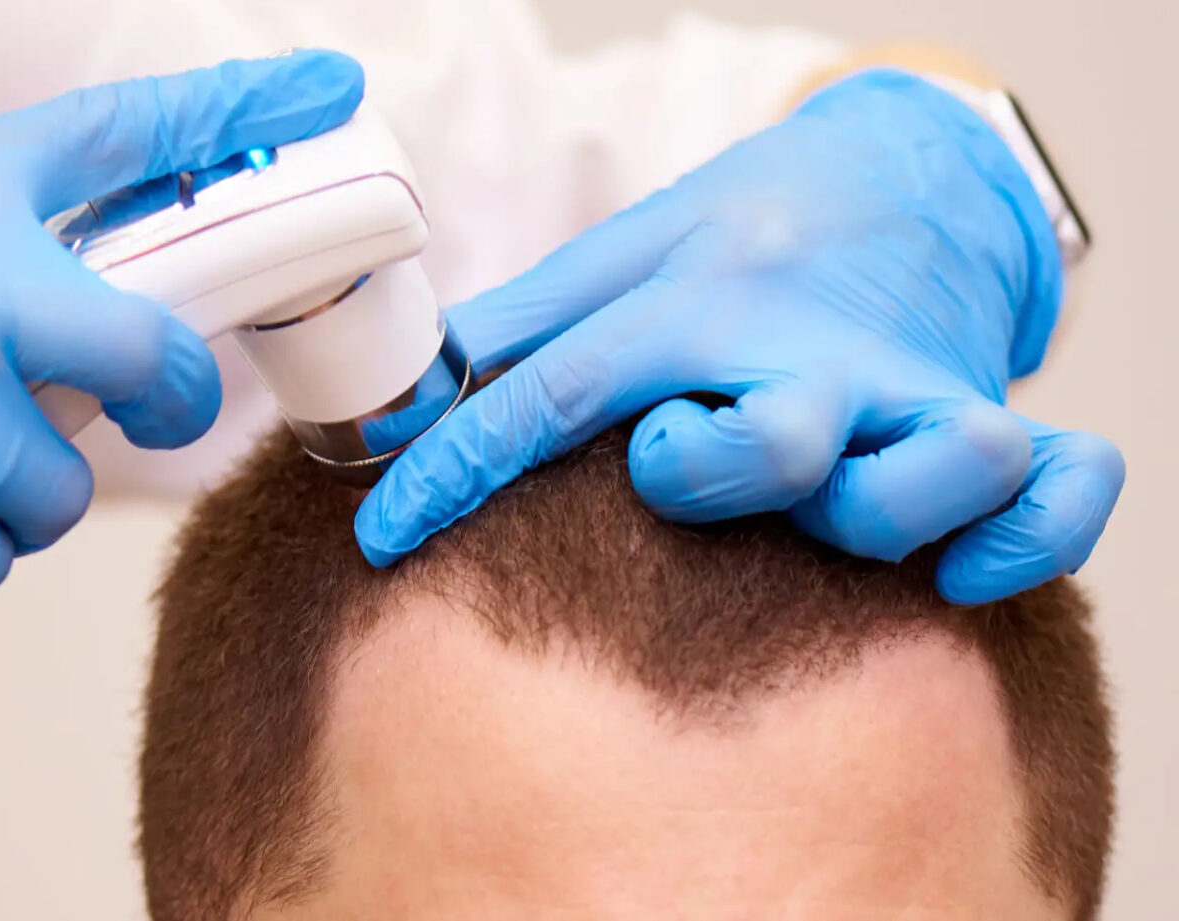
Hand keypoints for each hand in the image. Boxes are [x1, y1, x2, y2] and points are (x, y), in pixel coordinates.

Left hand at [357, 70, 1121, 603]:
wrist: (894, 176)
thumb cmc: (742, 237)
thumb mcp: (623, 257)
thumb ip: (520, 326)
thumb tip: (405, 391)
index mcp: (695, 307)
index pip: (553, 394)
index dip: (454, 471)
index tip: (383, 539)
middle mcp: (806, 354)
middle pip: (770, 444)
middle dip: (712, 475)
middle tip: (671, 463)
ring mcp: (909, 390)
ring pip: (933, 467)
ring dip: (886, 510)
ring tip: (844, 508)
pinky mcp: (990, 413)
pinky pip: (1056, 489)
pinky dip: (1028, 536)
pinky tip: (962, 573)